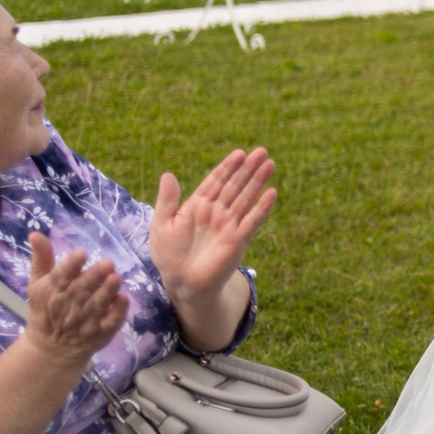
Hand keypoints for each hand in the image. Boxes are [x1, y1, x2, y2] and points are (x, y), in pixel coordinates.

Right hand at [21, 233, 127, 366]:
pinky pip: (110, 323)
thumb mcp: (38, 282)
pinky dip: (118, 312)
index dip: (70, 265)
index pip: (60, 277)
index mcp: (51, 291)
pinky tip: (124, 299)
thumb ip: (42, 257)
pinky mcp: (100, 333)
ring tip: (116, 278)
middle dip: (95, 276)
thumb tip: (35, 233)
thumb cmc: (47, 307)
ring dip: (107, 292)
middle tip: (109, 263)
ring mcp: (84, 322)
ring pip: (97, 305)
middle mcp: (67, 306)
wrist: (51, 348)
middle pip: (82, 290)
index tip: (81, 253)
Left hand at [149, 148, 276, 305]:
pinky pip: (252, 221)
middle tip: (261, 152)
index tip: (239, 153)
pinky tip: (271, 193)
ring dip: (258, 181)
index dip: (228, 167)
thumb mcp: (162, 224)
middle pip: (235, 185)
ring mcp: (229, 225)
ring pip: (245, 198)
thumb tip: (167, 174)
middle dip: (248, 169)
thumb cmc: (169, 254)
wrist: (182, 281)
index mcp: (198, 205)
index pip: (216, 181)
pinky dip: (261, 208)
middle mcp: (216, 212)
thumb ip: (167, 200)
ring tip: (269, 164)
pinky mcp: (238, 240)